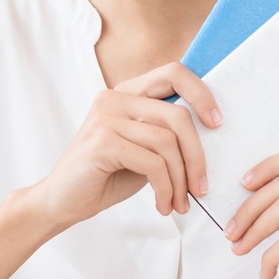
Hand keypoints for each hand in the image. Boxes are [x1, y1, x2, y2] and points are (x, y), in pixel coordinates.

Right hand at [25, 63, 219, 230]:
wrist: (60, 201)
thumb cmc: (105, 176)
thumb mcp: (143, 149)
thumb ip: (167, 134)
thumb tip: (212, 132)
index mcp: (126, 92)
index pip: (173, 73)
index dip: (201, 93)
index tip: (218, 123)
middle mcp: (114, 97)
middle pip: (177, 115)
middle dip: (197, 156)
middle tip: (201, 187)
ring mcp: (105, 117)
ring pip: (167, 142)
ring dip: (180, 179)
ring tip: (179, 203)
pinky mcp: (102, 142)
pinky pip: (152, 163)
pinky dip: (165, 188)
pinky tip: (162, 205)